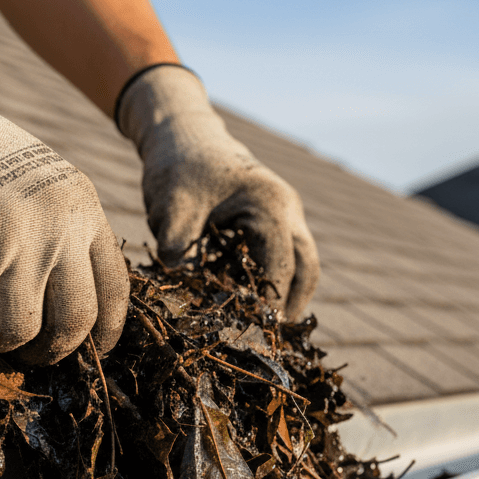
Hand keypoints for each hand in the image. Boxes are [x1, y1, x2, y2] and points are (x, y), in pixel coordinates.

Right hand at [0, 7, 127, 363]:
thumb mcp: (37, 187)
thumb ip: (61, 240)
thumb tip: (73, 326)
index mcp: (79, 207)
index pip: (112, 289)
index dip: (103, 333)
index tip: (90, 350)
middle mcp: (52, 227)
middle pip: (70, 325)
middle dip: (46, 351)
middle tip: (22, 350)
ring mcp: (4, 244)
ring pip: (13, 333)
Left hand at [118, 65, 318, 319]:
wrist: (185, 136)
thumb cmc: (179, 168)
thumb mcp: (172, 208)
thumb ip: (178, 250)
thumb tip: (182, 296)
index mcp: (271, 207)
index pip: (279, 270)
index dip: (266, 306)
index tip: (248, 335)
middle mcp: (289, 211)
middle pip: (306, 270)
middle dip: (290, 307)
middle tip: (269, 342)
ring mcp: (287, 215)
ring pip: (302, 265)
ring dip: (287, 297)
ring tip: (265, 330)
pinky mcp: (276, 221)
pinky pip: (287, 258)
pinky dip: (276, 282)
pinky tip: (251, 305)